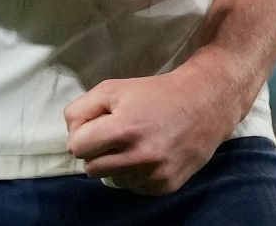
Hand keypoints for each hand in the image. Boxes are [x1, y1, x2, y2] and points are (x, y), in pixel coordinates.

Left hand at [64, 62, 242, 195]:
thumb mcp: (113, 88)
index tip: (98, 124)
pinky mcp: (165, 187)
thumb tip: (71, 135)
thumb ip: (82, 109)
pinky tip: (150, 154)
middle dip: (97, 151)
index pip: (77, 147)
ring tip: (136, 143)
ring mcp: (153, 175)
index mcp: (123, 129)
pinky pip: (134, 187)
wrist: (204, 104)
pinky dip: (136, 173)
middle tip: (116, 134)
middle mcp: (139, 157)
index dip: (83, 134)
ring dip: (117, 163)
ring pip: (112, 179)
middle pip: (90, 167)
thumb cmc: (155, 93)